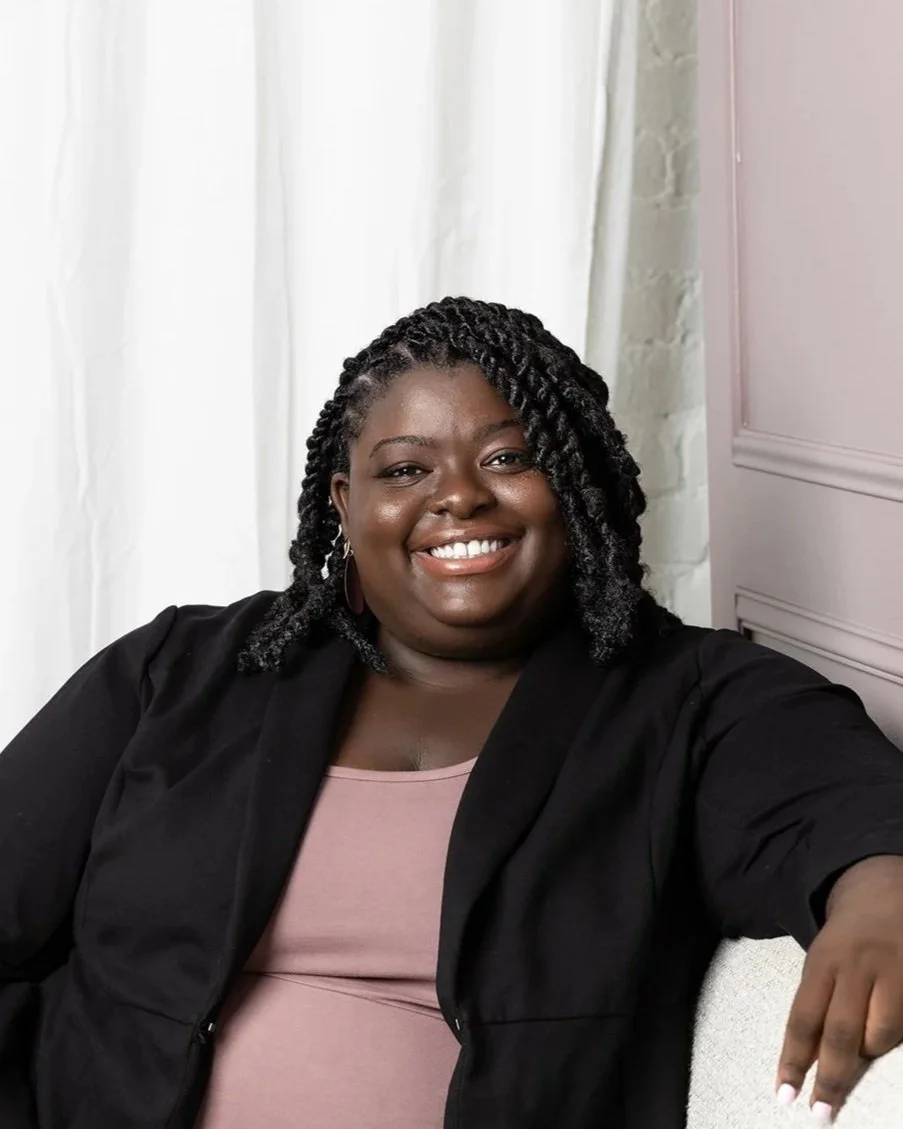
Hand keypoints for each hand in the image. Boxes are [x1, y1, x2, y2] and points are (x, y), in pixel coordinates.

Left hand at [776, 855, 902, 1123]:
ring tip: (863, 1048)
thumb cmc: (849, 938)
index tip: (786, 1096)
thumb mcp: (825, 960)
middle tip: (821, 1113)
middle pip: (841, 1034)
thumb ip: (820, 1004)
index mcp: (823, 961)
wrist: (888, 890)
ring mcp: (893, 973)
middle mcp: (856, 967)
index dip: (793, 1060)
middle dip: (831, 1079)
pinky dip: (893, 1036)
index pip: (803, 1018)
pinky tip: (886, 1029)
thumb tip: (813, 1060)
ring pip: (880, 1036)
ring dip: (869, 1051)